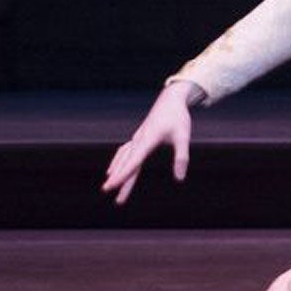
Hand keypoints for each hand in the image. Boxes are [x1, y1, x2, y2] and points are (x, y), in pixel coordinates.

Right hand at [101, 82, 195, 204]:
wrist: (170, 99)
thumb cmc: (178, 117)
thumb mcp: (183, 137)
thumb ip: (181, 157)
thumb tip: (179, 179)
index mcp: (149, 140)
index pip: (133, 162)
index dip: (122, 175)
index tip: (110, 185)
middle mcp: (139, 139)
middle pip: (126, 163)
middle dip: (117, 178)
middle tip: (106, 191)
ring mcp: (137, 138)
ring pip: (124, 157)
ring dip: (117, 172)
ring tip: (109, 186)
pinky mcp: (138, 137)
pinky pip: (124, 151)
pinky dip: (118, 161)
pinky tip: (112, 169)